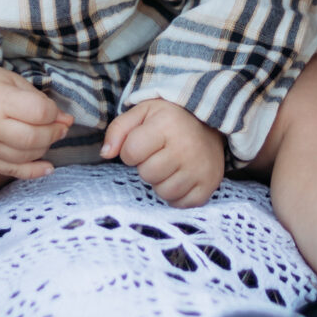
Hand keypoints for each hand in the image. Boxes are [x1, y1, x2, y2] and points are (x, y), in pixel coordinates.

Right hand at [0, 57, 71, 180]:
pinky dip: (34, 171)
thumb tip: (67, 121)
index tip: (54, 111)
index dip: (54, 113)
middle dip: (54, 133)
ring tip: (48, 137)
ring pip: (26, 156)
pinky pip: (13, 171)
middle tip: (61, 127)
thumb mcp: (14, 81)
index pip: (38, 113)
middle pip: (34, 137)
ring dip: (45, 148)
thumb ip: (41, 101)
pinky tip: (48, 167)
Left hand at [102, 99, 225, 206]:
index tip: (143, 144)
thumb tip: (105, 154)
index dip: (131, 151)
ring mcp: (200, 168)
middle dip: (147, 167)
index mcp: (166, 125)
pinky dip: (178, 195)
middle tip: (159, 155)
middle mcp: (186, 147)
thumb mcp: (142, 113)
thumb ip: (118, 130)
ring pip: (164, 192)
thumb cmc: (170, 119)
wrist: (210, 123)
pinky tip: (181, 178)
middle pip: (148, 175)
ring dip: (162, 183)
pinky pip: (182, 204)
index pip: (131, 152)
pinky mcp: (210, 184)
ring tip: (170, 166)